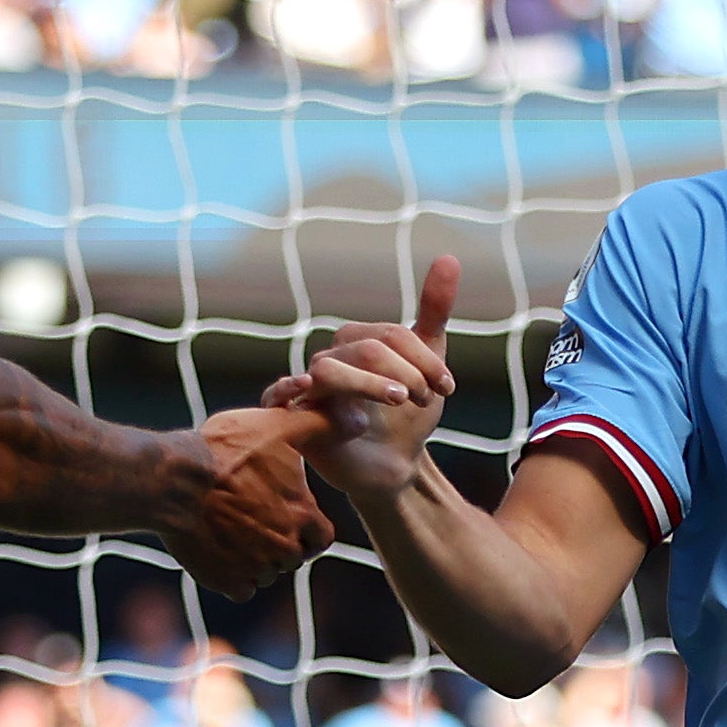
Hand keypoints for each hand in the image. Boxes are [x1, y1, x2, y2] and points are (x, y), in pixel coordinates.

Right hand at [156, 405, 333, 600]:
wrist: (175, 482)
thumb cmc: (225, 451)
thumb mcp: (277, 427)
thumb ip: (320, 425)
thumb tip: (359, 421)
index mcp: (301, 516)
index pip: (321, 537)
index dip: (308, 527)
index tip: (289, 515)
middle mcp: (284, 547)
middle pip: (294, 557)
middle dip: (282, 544)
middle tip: (256, 520)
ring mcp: (255, 568)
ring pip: (267, 573)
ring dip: (257, 560)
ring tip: (234, 531)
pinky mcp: (227, 581)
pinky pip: (241, 588)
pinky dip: (234, 576)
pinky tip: (220, 550)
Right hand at [270, 255, 460, 505]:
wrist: (395, 469)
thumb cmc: (406, 416)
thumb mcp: (428, 364)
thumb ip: (433, 312)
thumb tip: (449, 257)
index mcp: (357, 342)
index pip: (391, 335)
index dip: (425, 359)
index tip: (448, 387)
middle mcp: (329, 359)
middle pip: (367, 349)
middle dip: (407, 374)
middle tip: (426, 400)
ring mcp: (309, 389)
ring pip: (331, 371)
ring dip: (371, 385)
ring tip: (400, 402)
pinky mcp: (295, 420)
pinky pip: (276, 396)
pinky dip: (287, 388)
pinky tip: (307, 386)